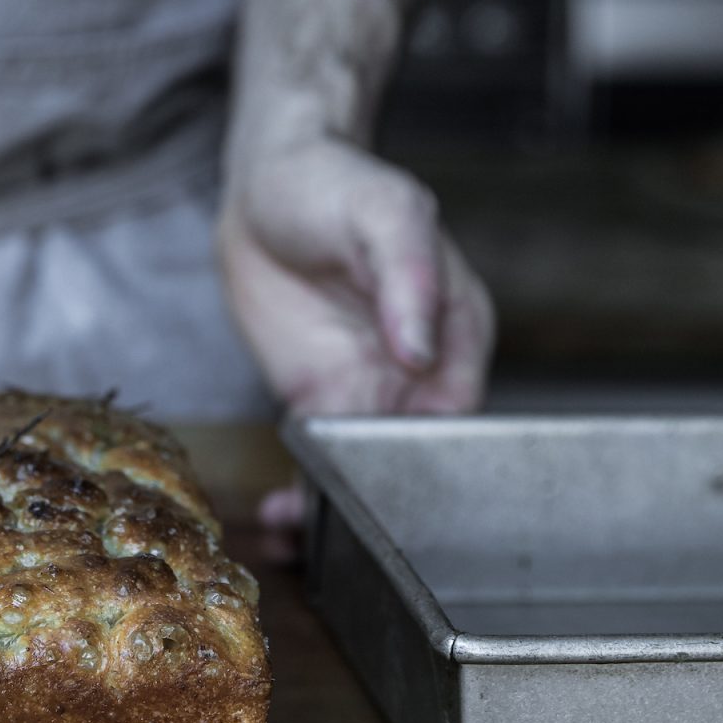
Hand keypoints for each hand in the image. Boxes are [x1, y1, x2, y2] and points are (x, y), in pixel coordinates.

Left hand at [218, 137, 495, 557]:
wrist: (267, 182)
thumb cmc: (339, 184)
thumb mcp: (383, 214)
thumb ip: (407, 278)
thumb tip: (418, 350)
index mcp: (454, 334)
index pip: (455, 417)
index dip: (426, 455)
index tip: (391, 488)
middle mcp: (416, 373)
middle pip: (408, 454)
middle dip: (380, 500)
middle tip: (345, 537)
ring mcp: (365, 387)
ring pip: (360, 465)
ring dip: (337, 508)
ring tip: (305, 541)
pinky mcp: (317, 395)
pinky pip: (316, 455)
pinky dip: (302, 489)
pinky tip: (281, 518)